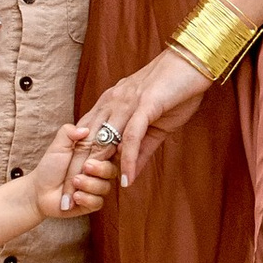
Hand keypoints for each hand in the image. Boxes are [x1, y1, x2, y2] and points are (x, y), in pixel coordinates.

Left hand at [38, 120, 118, 218]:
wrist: (40, 190)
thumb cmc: (51, 166)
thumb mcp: (58, 146)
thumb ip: (68, 133)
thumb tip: (84, 129)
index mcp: (95, 156)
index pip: (111, 152)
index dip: (111, 152)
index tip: (103, 151)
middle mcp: (100, 172)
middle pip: (112, 170)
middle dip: (99, 169)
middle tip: (85, 167)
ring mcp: (97, 188)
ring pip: (105, 187)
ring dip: (88, 184)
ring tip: (73, 182)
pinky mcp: (93, 203)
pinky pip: (98, 202)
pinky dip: (86, 199)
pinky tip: (75, 197)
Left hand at [79, 46, 213, 191]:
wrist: (194, 61)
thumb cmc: (176, 90)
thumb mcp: (154, 125)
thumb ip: (140, 150)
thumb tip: (129, 174)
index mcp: (110, 104)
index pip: (85, 138)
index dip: (75, 165)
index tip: (68, 190)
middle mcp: (112, 102)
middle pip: (87, 144)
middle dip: (75, 174)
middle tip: (67, 202)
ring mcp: (126, 103)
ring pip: (103, 141)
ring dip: (94, 172)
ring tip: (87, 197)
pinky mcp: (145, 105)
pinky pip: (131, 136)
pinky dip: (127, 159)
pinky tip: (125, 179)